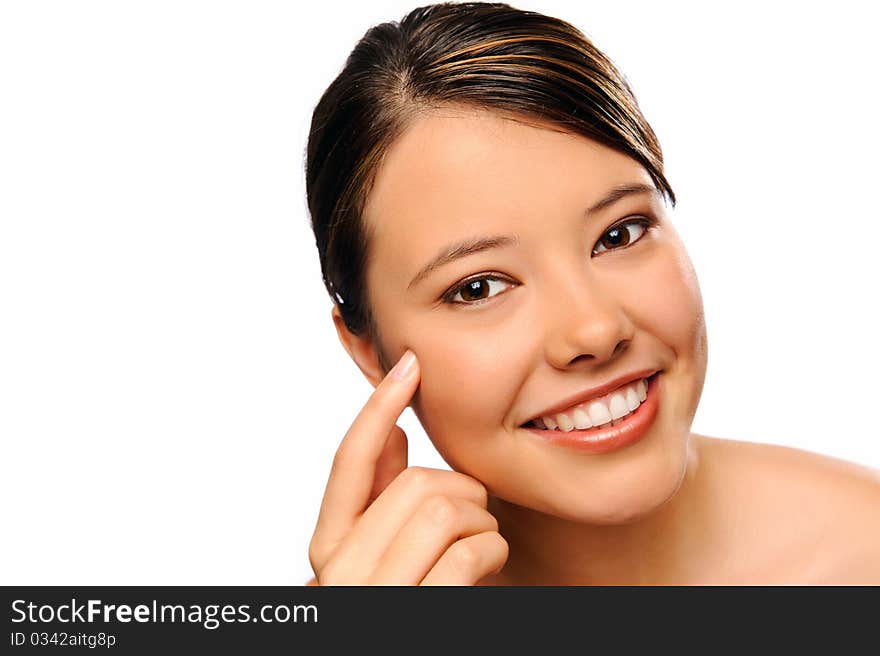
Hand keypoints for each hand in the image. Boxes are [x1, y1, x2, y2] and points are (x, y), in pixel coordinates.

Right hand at [308, 350, 507, 584]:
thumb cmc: (416, 592)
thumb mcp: (390, 546)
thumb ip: (383, 495)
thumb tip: (392, 431)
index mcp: (329, 545)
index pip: (350, 459)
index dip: (380, 405)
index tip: (411, 362)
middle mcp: (340, 572)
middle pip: (415, 482)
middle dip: (463, 488)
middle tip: (476, 511)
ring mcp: (378, 596)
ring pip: (444, 513)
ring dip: (481, 520)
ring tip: (481, 540)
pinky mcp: (418, 613)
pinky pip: (470, 552)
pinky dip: (493, 549)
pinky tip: (490, 563)